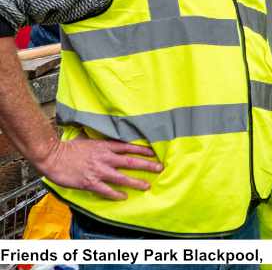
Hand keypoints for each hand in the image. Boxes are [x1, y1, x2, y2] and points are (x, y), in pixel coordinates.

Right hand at [37, 133, 162, 199]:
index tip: (154, 152)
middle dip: (147, 165)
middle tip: (160, 167)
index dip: (143, 149)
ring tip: (147, 185)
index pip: (129, 147)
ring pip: (122, 178)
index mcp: (104, 146)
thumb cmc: (68, 148)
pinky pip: (106, 190)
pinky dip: (116, 194)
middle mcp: (105, 158)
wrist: (52, 157)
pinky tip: (124, 196)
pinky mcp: (90, 182)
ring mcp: (98, 171)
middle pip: (131, 161)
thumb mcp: (86, 138)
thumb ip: (98, 139)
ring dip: (136, 182)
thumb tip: (104, 133)